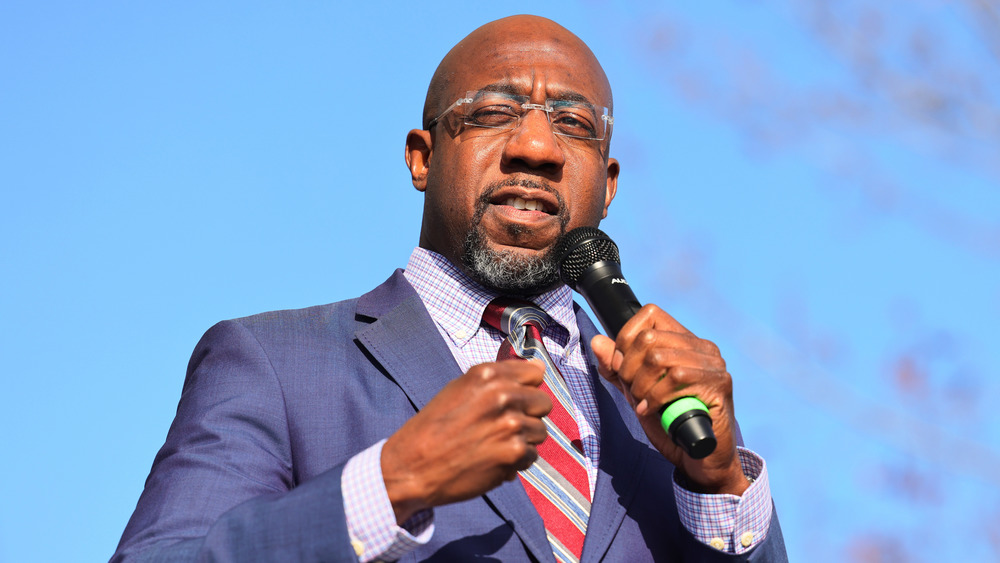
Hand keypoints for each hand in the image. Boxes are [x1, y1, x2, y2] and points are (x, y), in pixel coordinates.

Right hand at [381, 359, 551, 522]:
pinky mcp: (514, 452)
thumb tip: (538, 368)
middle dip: (528, 416)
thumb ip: (498, 379)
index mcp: (487, 375)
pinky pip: (532, 455)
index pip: (535, 373)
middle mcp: (502, 395)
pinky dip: (516, 462)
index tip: (514, 401)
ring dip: (522, 441)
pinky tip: (493, 461)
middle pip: (543, 403)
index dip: (526, 389)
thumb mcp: (459, 390)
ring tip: (495, 446)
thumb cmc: (433, 429)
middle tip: (503, 428)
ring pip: (540, 431)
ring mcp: (511, 424)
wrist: (412, 467)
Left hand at [590, 304, 748, 495]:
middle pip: (648, 338)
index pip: (650, 314)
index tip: (623, 369)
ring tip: (642, 404)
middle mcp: (702, 347)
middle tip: (632, 392)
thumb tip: (597, 341)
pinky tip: (652, 411)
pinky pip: (675, 378)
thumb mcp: (636, 393)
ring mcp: (714, 364)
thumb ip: (618, 370)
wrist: (700, 460)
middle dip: (629, 369)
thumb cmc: (670, 425)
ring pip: (658, 358)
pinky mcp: (719, 384)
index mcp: (685, 342)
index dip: (626, 339)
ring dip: (641, 387)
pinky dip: (654, 397)